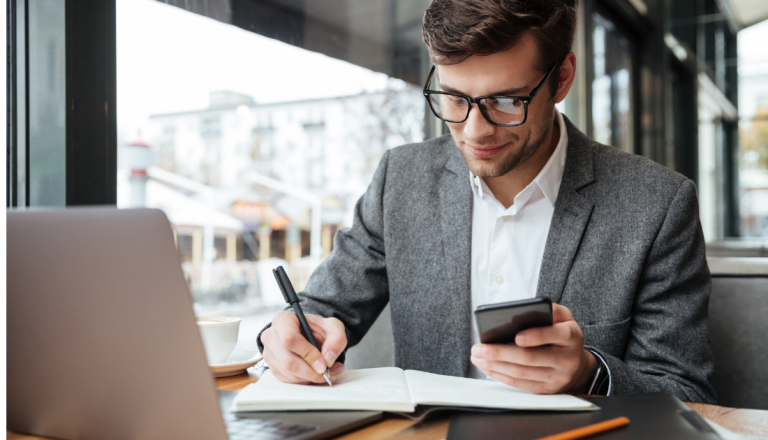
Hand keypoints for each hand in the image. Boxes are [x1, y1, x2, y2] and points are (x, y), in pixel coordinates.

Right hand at [261, 311, 346, 383]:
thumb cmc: (317, 328)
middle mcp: (271, 336)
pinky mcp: (273, 367)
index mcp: (283, 320)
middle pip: (288, 360)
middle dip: (311, 371)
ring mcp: (269, 353)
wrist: (310, 334)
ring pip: (288, 373)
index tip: (323, 364)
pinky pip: (288, 379)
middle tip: (328, 373)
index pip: (290, 339)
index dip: (308, 354)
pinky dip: (305, 380)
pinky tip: (316, 374)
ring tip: (328, 373)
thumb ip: (336, 340)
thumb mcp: (333, 327)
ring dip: (310, 377)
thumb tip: (328, 358)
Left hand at [470, 303, 597, 393]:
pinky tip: (488, 367)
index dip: (536, 336)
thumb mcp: (565, 318)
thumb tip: (529, 309)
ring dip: (496, 365)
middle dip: (501, 353)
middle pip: (531, 357)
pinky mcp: (546, 389)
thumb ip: (551, 310)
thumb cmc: (564, 336)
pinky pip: (520, 384)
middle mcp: (567, 359)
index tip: (516, 336)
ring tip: (477, 357)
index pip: (556, 335)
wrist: (578, 365)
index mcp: (572, 337)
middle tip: (479, 348)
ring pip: (522, 373)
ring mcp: (557, 377)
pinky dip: (501, 376)